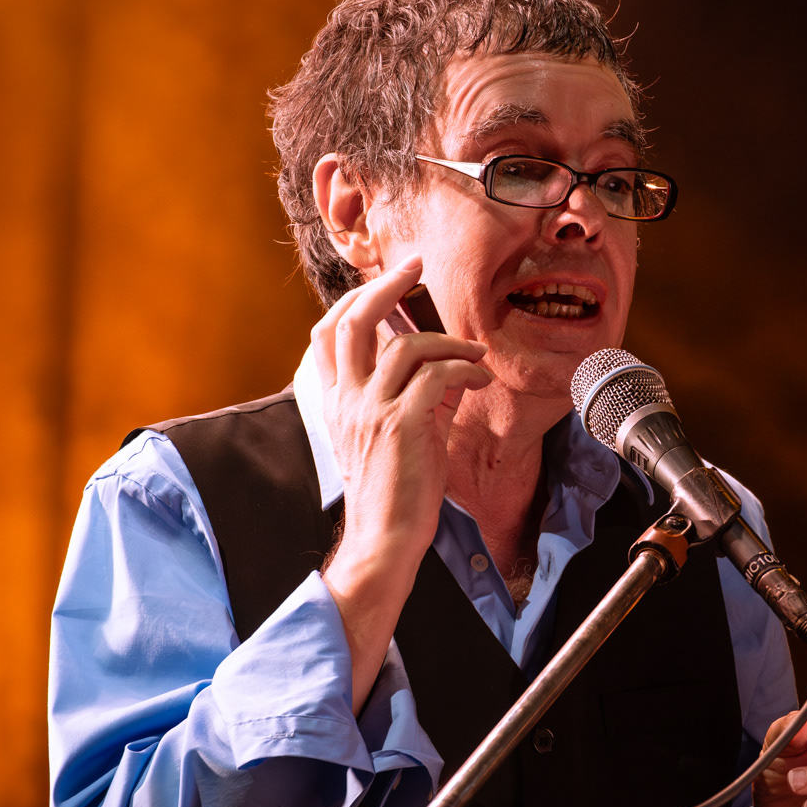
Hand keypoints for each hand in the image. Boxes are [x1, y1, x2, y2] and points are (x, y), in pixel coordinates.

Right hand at [314, 257, 491, 709]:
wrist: (384, 539)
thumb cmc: (391, 493)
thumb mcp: (386, 437)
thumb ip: (406, 398)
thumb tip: (441, 368)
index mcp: (334, 401)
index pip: (327, 333)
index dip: (354, 298)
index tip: (386, 280)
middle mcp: (346, 399)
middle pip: (353, 320)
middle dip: (385, 285)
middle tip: (415, 266)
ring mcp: (371, 410)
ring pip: (407, 345)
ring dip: (448, 340)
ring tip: (474, 353)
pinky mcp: (402, 423)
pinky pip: (437, 374)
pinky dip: (464, 367)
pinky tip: (479, 377)